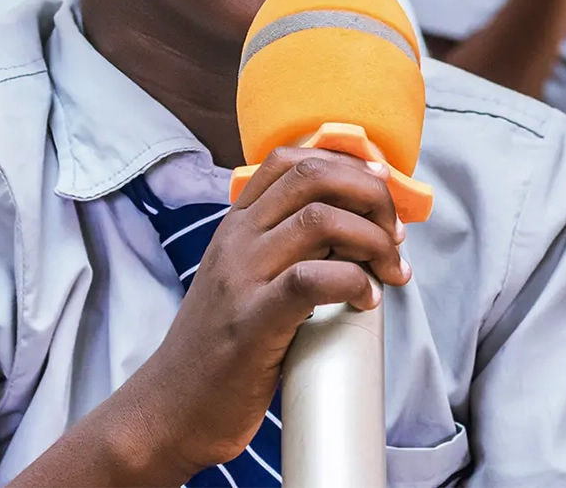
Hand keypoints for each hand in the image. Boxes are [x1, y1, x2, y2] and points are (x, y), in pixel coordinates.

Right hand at [142, 147, 408, 473]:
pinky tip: (367, 299)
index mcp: (236, 224)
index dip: (345, 163)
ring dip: (373, 240)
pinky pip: (311, 279)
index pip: (289, 160)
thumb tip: (355, 229)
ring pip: (319, 221)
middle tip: (395, 232)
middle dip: (370, 195)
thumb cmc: (220, 345)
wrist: (170, 406)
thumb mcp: (242, 277)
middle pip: (313, 178)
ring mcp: (242, 277)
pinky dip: (353, 282)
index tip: (381, 186)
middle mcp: (237, 239)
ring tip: (390, 270)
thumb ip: (282, 246)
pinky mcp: (253, 322)